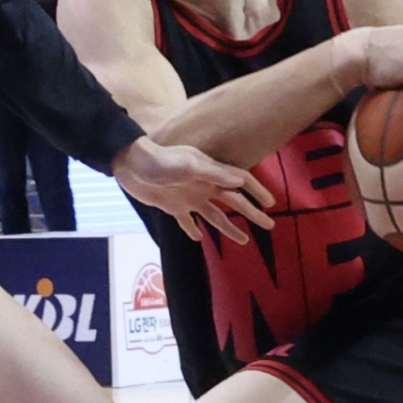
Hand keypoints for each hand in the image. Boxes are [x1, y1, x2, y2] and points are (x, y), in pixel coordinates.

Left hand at [113, 136, 274, 244]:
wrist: (130, 165)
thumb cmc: (160, 161)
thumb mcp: (189, 165)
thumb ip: (215, 173)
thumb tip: (242, 180)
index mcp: (211, 173)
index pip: (241, 181)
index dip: (257, 192)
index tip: (272, 204)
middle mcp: (205, 186)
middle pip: (234, 202)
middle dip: (251, 214)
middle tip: (269, 227)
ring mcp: (190, 197)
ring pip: (215, 216)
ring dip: (229, 228)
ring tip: (244, 240)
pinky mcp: (173, 207)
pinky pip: (186, 221)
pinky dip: (192, 229)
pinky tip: (198, 238)